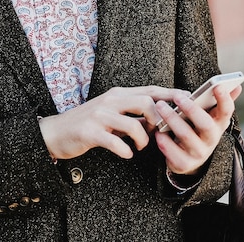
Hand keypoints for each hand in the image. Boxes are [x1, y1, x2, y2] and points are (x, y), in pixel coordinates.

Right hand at [38, 85, 186, 160]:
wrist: (55, 133)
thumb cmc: (87, 124)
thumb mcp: (111, 113)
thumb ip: (132, 114)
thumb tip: (157, 120)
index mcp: (118, 94)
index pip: (150, 90)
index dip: (170, 94)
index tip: (188, 99)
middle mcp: (110, 100)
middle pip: (146, 102)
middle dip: (158, 119)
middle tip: (157, 133)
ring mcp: (99, 115)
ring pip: (134, 123)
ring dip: (143, 139)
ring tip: (140, 146)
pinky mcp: (90, 132)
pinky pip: (115, 142)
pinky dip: (125, 150)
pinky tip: (126, 153)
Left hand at [154, 85, 241, 175]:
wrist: (189, 157)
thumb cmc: (198, 127)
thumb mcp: (209, 115)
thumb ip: (220, 100)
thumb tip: (238, 84)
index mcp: (219, 124)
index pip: (226, 111)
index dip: (224, 99)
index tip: (217, 86)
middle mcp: (212, 139)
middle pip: (205, 124)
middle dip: (191, 109)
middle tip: (177, 96)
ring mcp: (199, 153)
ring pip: (186, 136)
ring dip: (172, 120)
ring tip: (160, 106)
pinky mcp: (185, 164)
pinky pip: (174, 154)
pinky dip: (165, 143)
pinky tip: (157, 132)